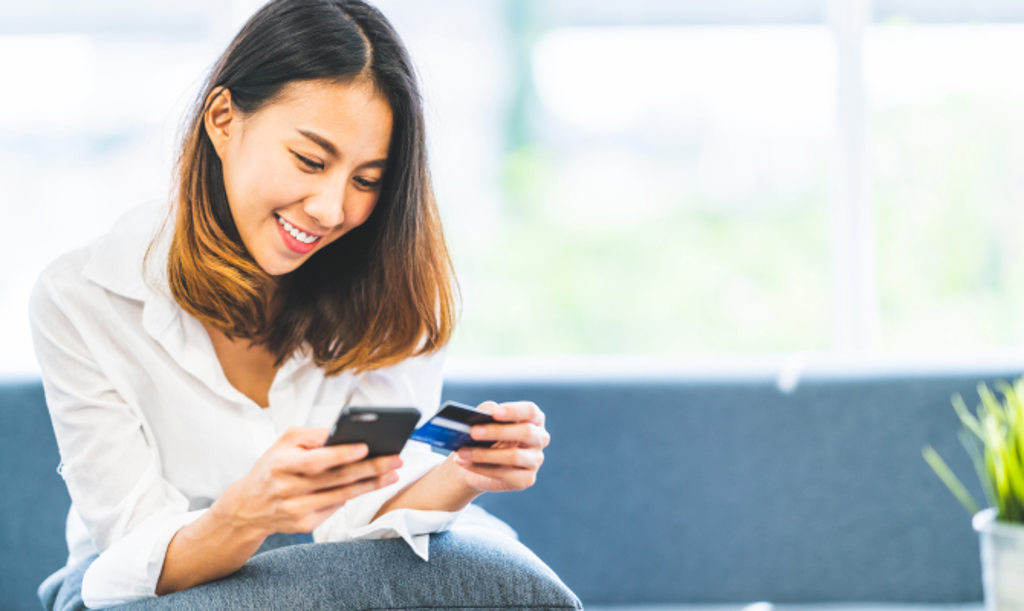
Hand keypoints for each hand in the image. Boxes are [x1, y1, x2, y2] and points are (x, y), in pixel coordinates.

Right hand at [214, 427, 401, 535]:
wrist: (248, 507)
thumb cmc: (272, 466)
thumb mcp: (284, 442)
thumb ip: (313, 435)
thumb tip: (345, 432)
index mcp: (281, 464)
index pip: (316, 460)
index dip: (342, 454)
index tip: (366, 446)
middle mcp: (287, 489)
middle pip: (336, 479)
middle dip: (370, 468)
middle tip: (396, 459)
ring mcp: (296, 510)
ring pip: (342, 496)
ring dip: (371, 484)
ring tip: (393, 472)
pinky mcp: (303, 525)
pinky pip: (336, 508)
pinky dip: (354, 496)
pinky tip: (371, 485)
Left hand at [452, 401, 550, 492]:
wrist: (475, 461)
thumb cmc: (483, 435)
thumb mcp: (483, 419)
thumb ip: (485, 412)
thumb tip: (484, 415)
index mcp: (532, 418)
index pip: (530, 411)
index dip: (514, 411)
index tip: (495, 413)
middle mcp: (539, 438)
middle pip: (526, 432)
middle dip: (497, 432)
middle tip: (473, 432)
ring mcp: (535, 460)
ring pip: (514, 456)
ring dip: (484, 454)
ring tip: (462, 451)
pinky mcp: (526, 479)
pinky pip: (505, 474)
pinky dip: (481, 469)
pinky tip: (465, 463)